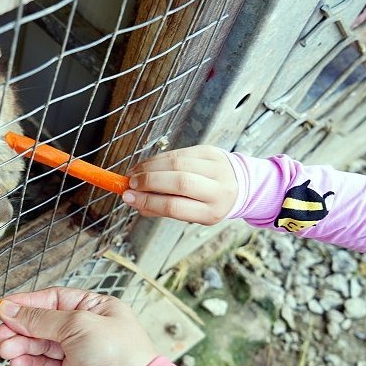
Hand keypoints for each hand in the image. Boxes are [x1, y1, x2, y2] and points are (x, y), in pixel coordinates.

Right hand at [0, 287, 156, 365]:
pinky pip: (43, 365)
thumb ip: (42, 319)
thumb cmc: (119, 357)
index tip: (2, 309)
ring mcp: (77, 353)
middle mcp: (85, 329)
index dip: (26, 304)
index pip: (52, 300)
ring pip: (40, 345)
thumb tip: (12, 309)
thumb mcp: (78, 326)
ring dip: (20, 346)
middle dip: (19, 328)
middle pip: (42, 322)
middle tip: (0, 336)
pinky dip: (28, 363)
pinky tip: (17, 363)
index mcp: (94, 308)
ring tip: (6, 351)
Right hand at [122, 145, 237, 224]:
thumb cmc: (208, 202)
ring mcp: (216, 167)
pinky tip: (146, 165)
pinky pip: (178, 152)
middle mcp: (218, 189)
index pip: (175, 206)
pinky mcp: (210, 150)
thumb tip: (133, 200)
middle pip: (179, 181)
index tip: (128, 197)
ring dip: (149, 167)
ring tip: (134, 174)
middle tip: (130, 184)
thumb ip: (162, 209)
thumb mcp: (191, 215)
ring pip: (177, 163)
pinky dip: (157, 159)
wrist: (237, 183)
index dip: (148, 200)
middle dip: (149, 181)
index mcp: (212, 212)